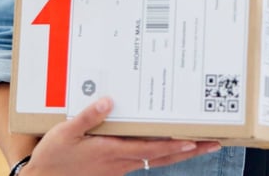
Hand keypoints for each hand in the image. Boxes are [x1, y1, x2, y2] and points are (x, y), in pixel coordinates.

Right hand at [25, 97, 220, 174]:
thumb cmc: (54, 157)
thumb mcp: (66, 132)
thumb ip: (88, 117)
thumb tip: (109, 101)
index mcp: (112, 152)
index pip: (152, 149)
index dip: (175, 146)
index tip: (195, 141)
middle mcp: (121, 161)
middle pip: (163, 157)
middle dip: (190, 151)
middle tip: (214, 143)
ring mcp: (119, 167)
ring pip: (156, 160)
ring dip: (179, 153)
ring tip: (198, 144)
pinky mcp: (114, 168)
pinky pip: (143, 160)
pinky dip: (160, 154)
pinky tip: (166, 146)